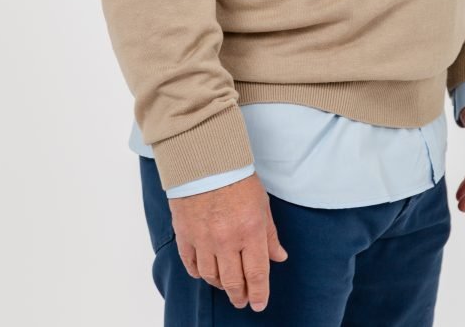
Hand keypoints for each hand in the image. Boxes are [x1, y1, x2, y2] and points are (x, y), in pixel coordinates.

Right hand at [168, 171, 288, 312]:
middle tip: (242, 300)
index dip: (258, 294)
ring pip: (211, 276)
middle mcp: (227, 239)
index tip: (259, 304)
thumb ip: (270, 235)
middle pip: (233, 282)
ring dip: (220, 285)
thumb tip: (279, 257)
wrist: (205, 160)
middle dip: (239, 296)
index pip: (256, 274)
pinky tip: (205, 272)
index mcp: (250, 231)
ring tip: (226, 285)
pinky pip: (191, 265)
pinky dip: (198, 273)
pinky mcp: (185, 235)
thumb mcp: (262, 204)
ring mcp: (203, 239)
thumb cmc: (237, 178)